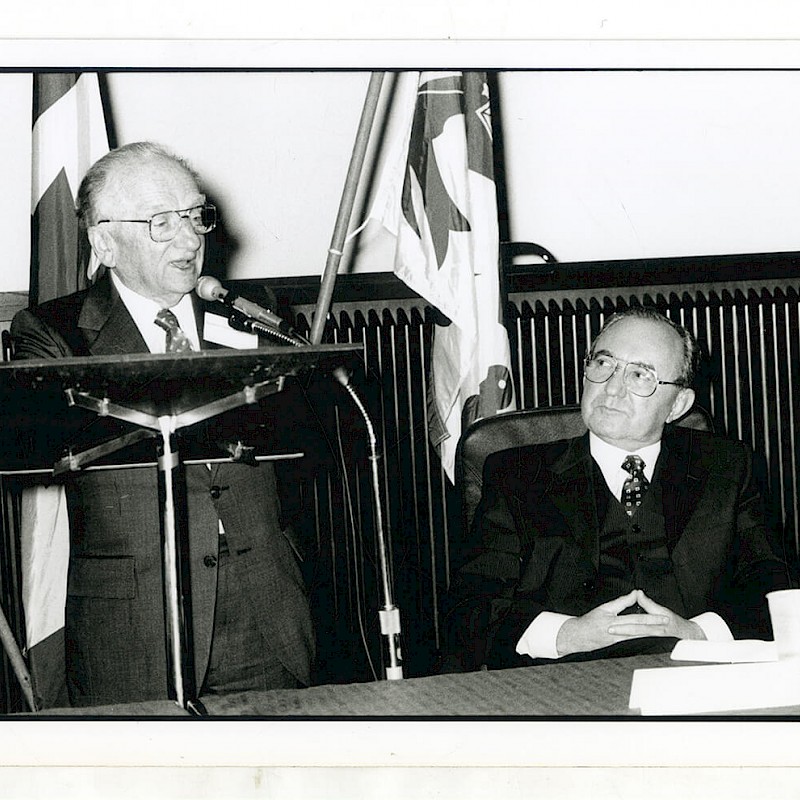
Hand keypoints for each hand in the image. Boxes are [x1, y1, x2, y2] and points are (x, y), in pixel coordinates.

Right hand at [556, 589, 704, 656]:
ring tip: (663, 631)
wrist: (577, 637)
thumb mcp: (603, 608)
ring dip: (651, 633)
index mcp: (613, 620)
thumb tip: (634, 594)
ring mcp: (617, 639)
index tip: (663, 615)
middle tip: (669, 624)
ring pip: (638, 636)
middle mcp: (617, 631)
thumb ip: (621, 602)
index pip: (636, 618)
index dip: (651, 617)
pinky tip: (650, 638)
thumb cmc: (588, 622)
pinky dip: (642, 638)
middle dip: (656, 626)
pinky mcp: (616, 645)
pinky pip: (632, 640)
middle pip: (640, 629)